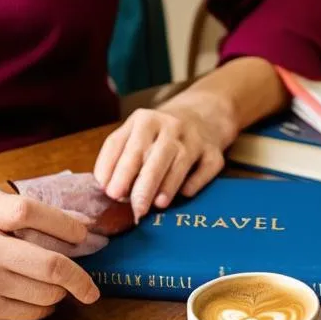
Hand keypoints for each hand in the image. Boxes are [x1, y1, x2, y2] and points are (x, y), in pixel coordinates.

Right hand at [0, 183, 99, 319]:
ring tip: (54, 283)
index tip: (86, 237)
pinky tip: (36, 294)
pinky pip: (27, 316)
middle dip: (80, 276)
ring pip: (46, 298)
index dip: (73, 230)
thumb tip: (76, 227)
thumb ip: (26, 208)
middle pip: (54, 269)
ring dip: (61, 292)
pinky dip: (42, 307)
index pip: (44, 222)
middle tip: (88, 280)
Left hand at [93, 101, 233, 221]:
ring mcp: (193, 138)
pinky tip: (185, 194)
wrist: (204, 114)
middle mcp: (168, 126)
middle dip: (140, 182)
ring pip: (179, 161)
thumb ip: (120, 158)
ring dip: (168, 183)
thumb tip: (107, 189)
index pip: (124, 143)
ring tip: (157, 204)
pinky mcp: (213, 152)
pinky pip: (205, 168)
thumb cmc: (161, 134)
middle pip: (152, 154)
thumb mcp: (137, 135)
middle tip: (130, 205)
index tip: (108, 191)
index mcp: (142, 121)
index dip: (114, 168)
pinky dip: (195, 181)